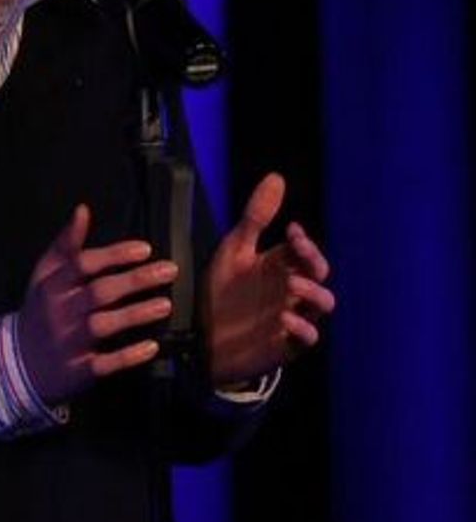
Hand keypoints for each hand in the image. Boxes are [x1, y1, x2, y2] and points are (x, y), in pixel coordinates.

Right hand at [19, 203, 177, 406]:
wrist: (19, 361)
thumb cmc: (41, 310)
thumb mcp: (45, 275)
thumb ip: (65, 244)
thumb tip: (83, 210)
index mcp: (53, 285)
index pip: (83, 264)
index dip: (114, 255)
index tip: (145, 249)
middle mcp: (61, 311)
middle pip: (99, 292)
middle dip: (135, 280)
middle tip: (169, 270)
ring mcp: (70, 341)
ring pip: (103, 325)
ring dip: (135, 314)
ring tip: (165, 304)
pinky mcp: (79, 369)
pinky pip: (105, 363)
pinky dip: (127, 356)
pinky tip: (151, 347)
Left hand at [203, 172, 335, 384]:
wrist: (198, 336)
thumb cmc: (219, 292)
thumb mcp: (234, 250)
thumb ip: (255, 217)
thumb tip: (276, 177)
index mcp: (280, 267)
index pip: (306, 251)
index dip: (305, 242)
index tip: (292, 231)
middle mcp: (291, 291)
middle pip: (320, 274)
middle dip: (314, 260)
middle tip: (298, 250)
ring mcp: (292, 316)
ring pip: (322, 304)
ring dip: (313, 293)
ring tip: (291, 285)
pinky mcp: (286, 344)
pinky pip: (308, 337)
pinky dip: (302, 328)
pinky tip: (283, 320)